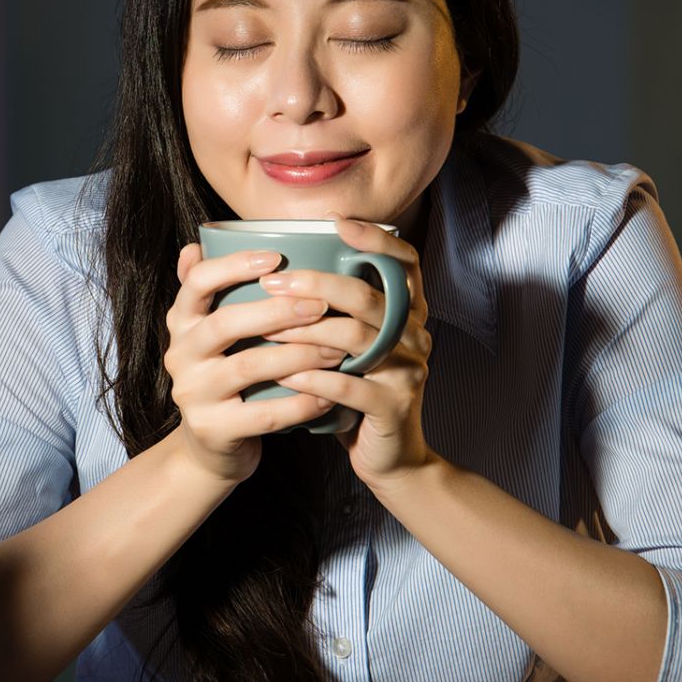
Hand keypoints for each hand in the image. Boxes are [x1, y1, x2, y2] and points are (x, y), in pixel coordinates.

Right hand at [162, 242, 349, 483]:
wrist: (210, 448)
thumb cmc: (225, 378)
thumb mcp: (208, 336)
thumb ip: (209, 294)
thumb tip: (197, 244)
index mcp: (181, 323)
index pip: (196, 283)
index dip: (233, 266)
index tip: (275, 257)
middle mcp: (180, 355)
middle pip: (225, 324)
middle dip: (277, 312)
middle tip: (321, 305)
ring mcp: (193, 394)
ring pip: (248, 367)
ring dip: (298, 355)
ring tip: (336, 349)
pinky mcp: (213, 430)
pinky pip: (263, 414)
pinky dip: (300, 403)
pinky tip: (329, 394)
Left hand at [256, 214, 441, 486]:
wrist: (389, 458)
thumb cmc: (356, 391)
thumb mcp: (349, 346)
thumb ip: (330, 309)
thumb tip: (277, 267)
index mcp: (408, 313)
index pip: (405, 263)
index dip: (376, 240)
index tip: (337, 223)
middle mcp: (416, 335)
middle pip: (369, 297)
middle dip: (316, 285)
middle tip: (272, 282)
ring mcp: (410, 371)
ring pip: (357, 339)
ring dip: (305, 332)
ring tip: (264, 330)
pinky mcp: (395, 407)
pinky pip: (351, 386)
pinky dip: (314, 379)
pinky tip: (284, 376)